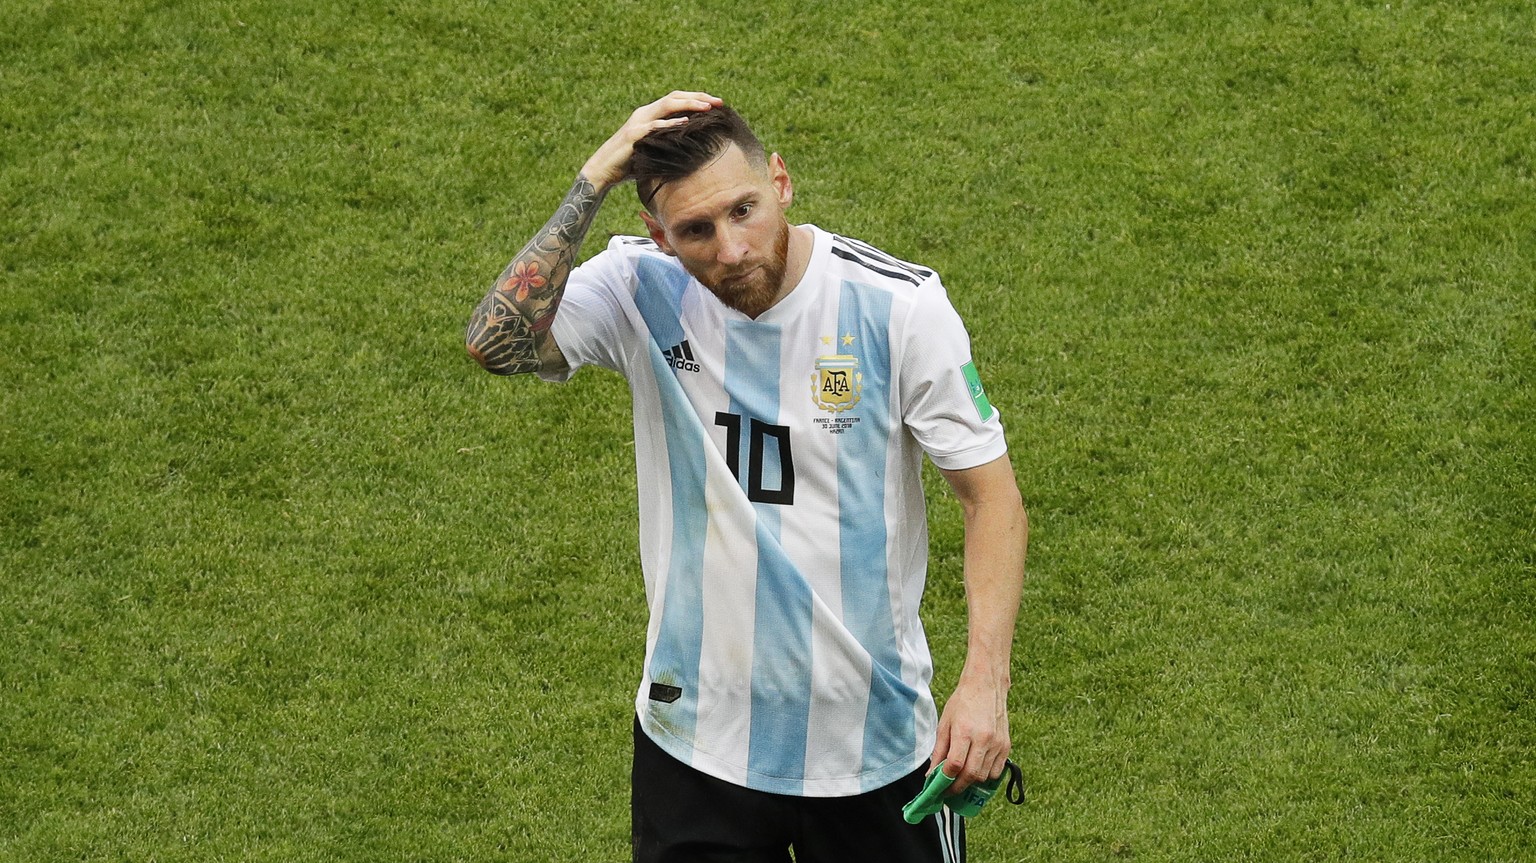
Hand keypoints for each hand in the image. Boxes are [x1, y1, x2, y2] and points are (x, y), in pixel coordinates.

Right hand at [579, 91, 723, 190]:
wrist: (603, 171)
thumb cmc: (631, 164)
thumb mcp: (655, 150)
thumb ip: (670, 143)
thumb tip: (695, 148)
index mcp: (651, 115)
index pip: (677, 100)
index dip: (697, 98)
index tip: (718, 103)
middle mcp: (645, 113)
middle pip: (675, 97)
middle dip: (699, 97)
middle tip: (719, 102)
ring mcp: (638, 122)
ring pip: (666, 105)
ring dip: (689, 105)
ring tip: (708, 107)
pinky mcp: (633, 135)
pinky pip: (654, 126)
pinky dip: (670, 123)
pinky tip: (686, 123)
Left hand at [928, 673, 1010, 793]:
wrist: (986, 686)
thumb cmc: (962, 703)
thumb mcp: (944, 724)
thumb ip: (939, 751)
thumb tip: (931, 775)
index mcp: (964, 731)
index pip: (955, 765)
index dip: (945, 781)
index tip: (938, 788)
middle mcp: (983, 739)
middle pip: (971, 775)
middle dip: (958, 787)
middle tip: (948, 791)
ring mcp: (997, 743)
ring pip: (985, 776)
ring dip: (971, 783)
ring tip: (961, 780)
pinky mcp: (1006, 745)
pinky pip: (997, 771)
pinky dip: (986, 777)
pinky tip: (976, 771)